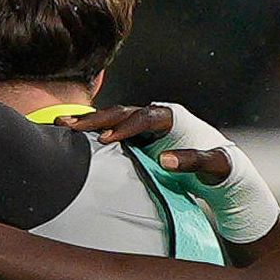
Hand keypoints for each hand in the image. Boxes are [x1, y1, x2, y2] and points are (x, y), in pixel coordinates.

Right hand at [61, 102, 232, 184]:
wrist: (216, 167)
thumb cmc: (217, 166)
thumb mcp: (213, 165)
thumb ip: (192, 160)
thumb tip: (165, 160)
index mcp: (171, 118)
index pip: (144, 117)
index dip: (126, 127)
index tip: (107, 139)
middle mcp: (154, 116)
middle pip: (121, 112)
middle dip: (96, 119)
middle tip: (71, 126)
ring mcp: (142, 126)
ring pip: (111, 118)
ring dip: (87, 122)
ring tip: (61, 125)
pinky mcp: (134, 137)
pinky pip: (109, 129)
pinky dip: (91, 131)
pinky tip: (70, 134)